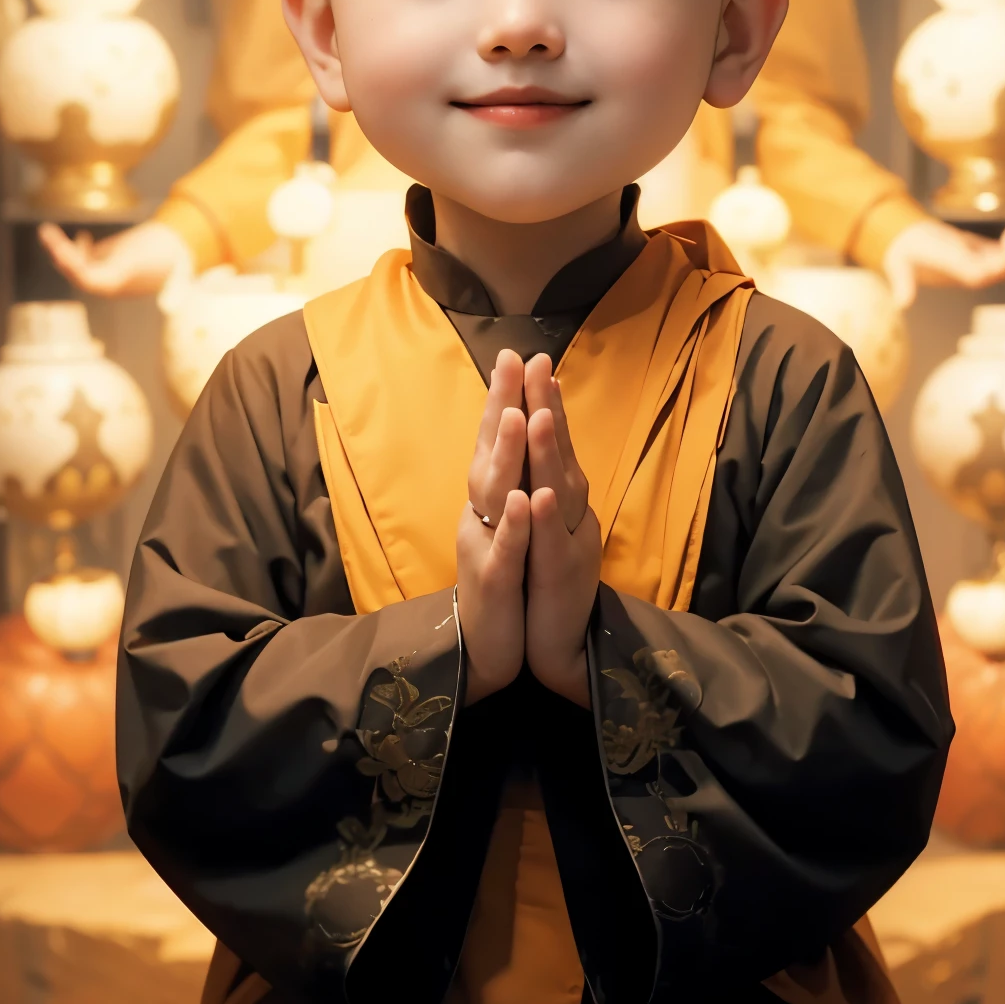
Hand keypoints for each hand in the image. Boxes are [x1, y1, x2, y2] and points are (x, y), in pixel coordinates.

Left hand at [38, 219, 193, 296]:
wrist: (184, 251)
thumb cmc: (170, 255)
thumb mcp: (150, 258)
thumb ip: (133, 269)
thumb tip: (122, 282)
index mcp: (118, 284)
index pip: (87, 280)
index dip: (72, 266)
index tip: (59, 251)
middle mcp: (110, 282)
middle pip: (77, 271)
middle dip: (61, 253)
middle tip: (47, 233)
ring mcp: (109, 272)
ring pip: (78, 264)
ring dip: (63, 249)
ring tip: (50, 231)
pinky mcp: (111, 262)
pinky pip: (87, 260)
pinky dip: (79, 249)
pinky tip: (82, 237)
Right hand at [456, 349, 530, 704]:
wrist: (488, 650)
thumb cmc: (503, 581)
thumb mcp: (510, 524)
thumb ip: (511, 481)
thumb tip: (522, 430)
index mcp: (490, 499)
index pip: (498, 439)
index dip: (505, 397)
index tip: (517, 353)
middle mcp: (481, 514)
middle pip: (490, 452)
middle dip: (502, 406)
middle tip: (511, 360)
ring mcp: (484, 546)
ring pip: (495, 495)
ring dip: (508, 455)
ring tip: (520, 415)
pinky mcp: (493, 584)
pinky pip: (505, 550)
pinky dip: (514, 525)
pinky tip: (523, 499)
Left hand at [523, 355, 600, 708]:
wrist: (563, 646)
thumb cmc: (547, 582)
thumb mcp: (542, 526)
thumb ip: (543, 485)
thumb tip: (534, 441)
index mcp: (562, 500)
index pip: (551, 442)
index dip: (543, 401)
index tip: (531, 358)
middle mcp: (572, 513)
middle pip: (559, 453)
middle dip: (547, 407)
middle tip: (538, 361)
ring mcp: (569, 543)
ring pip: (560, 492)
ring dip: (548, 452)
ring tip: (537, 414)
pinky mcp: (562, 579)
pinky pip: (551, 545)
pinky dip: (544, 520)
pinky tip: (538, 495)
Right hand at [882, 217, 1004, 309]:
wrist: (906, 243)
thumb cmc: (903, 254)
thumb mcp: (899, 265)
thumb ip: (902, 282)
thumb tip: (902, 303)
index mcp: (954, 274)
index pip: (981, 275)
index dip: (998, 263)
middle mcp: (971, 273)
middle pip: (1001, 271)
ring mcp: (979, 264)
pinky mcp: (983, 254)